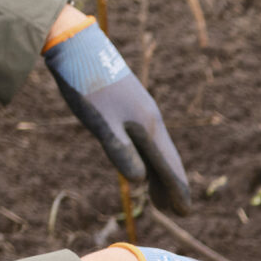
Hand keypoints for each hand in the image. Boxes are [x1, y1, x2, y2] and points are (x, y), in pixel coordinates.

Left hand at [45, 21, 190, 214]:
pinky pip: (147, 139)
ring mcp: (141, 112)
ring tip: (156, 195)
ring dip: (159, 174)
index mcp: (147, 127)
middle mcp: (151, 121)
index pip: (168, 167)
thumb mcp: (101, 123)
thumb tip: (140, 182)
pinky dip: (148, 157)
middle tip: (174, 211)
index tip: (183, 213)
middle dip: (171, 186)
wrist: (77, 47)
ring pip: (156, 150)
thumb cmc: (87, 87)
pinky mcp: (130, 105)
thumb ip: (121, 152)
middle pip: (166, 160)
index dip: (176, 191)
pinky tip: (141, 159)